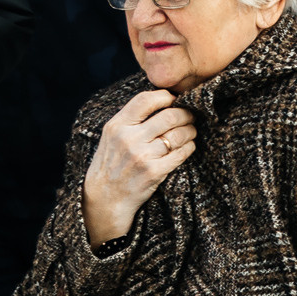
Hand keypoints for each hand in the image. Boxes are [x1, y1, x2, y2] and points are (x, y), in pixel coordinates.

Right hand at [83, 90, 197, 246]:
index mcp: (116, 126)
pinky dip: (190, 147)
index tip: (174, 99)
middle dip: (186, 113)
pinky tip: (188, 146)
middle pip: (170, 115)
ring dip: (191, 130)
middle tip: (190, 116)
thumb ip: (131, 118)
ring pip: (180, 133)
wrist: (105, 199)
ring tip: (191, 131)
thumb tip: (163, 98)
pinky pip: (182, 153)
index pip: (145, 100)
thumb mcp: (111, 136)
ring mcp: (142, 156)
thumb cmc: (111, 163)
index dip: (166, 96)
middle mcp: (128, 139)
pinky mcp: (154, 172)